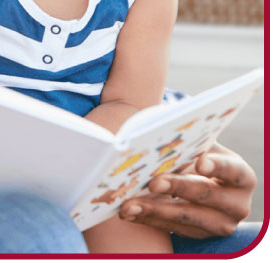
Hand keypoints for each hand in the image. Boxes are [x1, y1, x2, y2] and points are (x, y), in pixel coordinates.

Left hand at [119, 144, 255, 238]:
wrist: (196, 179)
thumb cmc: (195, 154)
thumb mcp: (199, 145)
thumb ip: (187, 140)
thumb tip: (161, 133)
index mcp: (240, 175)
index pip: (231, 170)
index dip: (217, 166)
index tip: (200, 162)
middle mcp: (236, 204)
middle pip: (205, 194)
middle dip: (177, 187)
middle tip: (154, 182)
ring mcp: (219, 224)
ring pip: (186, 217)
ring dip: (155, 210)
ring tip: (130, 204)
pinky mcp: (199, 235)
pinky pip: (172, 229)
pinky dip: (148, 219)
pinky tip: (129, 212)